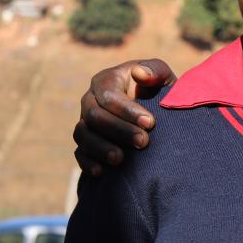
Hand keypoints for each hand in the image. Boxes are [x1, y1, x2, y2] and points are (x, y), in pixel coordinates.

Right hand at [73, 59, 173, 175]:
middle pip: (94, 116)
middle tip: (143, 142)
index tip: (150, 123)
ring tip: (121, 159)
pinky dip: (87, 163)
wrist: (159, 115)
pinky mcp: (86, 144)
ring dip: (100, 148)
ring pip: (82, 134)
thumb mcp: (163, 77)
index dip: (127, 110)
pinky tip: (101, 172)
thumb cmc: (160, 91)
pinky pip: (79, 153)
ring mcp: (85, 123)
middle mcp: (91, 100)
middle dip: (118, 130)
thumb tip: (138, 73)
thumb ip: (154, 70)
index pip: (108, 95)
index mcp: (106, 81)